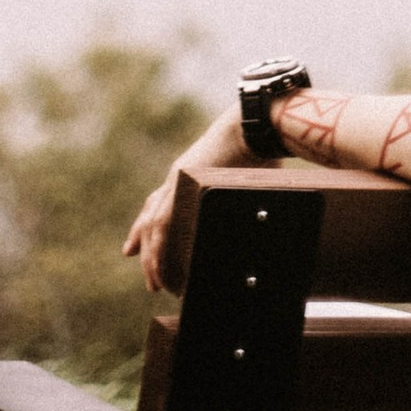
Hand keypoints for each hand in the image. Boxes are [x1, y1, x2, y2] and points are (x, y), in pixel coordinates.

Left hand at [122, 108, 247, 292]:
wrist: (253, 127)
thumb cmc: (259, 147)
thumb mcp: (249, 178)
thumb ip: (248, 194)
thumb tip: (272, 209)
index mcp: (190, 177)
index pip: (161, 206)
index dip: (149, 229)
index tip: (138, 249)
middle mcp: (177, 179)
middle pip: (151, 218)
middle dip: (146, 248)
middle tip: (149, 278)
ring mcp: (176, 181)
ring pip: (153, 225)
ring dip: (151, 256)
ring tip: (155, 282)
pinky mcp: (180, 184)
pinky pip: (161, 221)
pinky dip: (157, 245)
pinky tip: (156, 265)